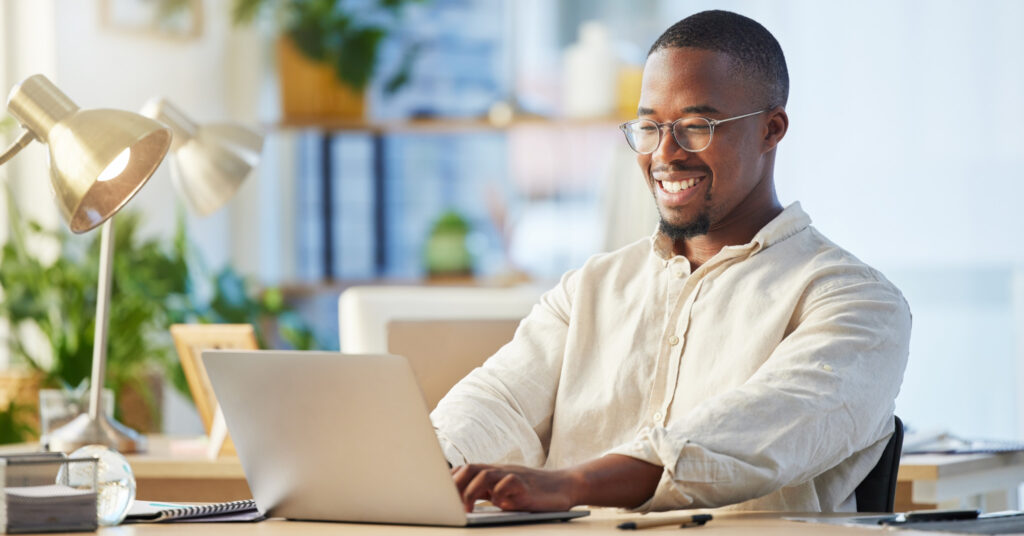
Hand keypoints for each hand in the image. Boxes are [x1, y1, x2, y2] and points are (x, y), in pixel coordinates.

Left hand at [451, 463, 579, 512]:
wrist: (565, 486)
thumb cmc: (533, 492)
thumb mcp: (505, 492)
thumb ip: (486, 493)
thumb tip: (462, 502)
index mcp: (493, 473)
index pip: (465, 470)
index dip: (449, 480)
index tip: (436, 494)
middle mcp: (500, 471)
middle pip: (470, 468)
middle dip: (455, 484)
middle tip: (447, 503)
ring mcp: (513, 476)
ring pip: (485, 474)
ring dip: (471, 491)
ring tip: (466, 509)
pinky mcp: (526, 485)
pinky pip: (509, 483)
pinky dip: (499, 493)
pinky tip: (497, 503)